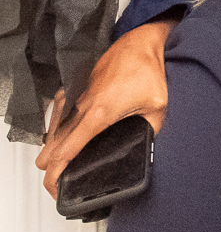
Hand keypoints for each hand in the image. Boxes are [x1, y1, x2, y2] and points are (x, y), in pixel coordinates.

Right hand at [36, 20, 172, 198]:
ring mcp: (73, 97)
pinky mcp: (71, 90)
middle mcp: (80, 106)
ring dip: (54, 150)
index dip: (59, 172)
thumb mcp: (158, 108)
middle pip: (51, 147)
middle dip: (53, 167)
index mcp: (99, 114)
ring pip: (51, 133)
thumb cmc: (147, 72)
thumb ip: (149, 132)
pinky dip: (57, 133)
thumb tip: (144, 149)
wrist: (138, 44)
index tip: (58, 187)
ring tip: (64, 167)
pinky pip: (56, 118)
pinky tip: (67, 142)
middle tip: (62, 182)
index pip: (68, 150)